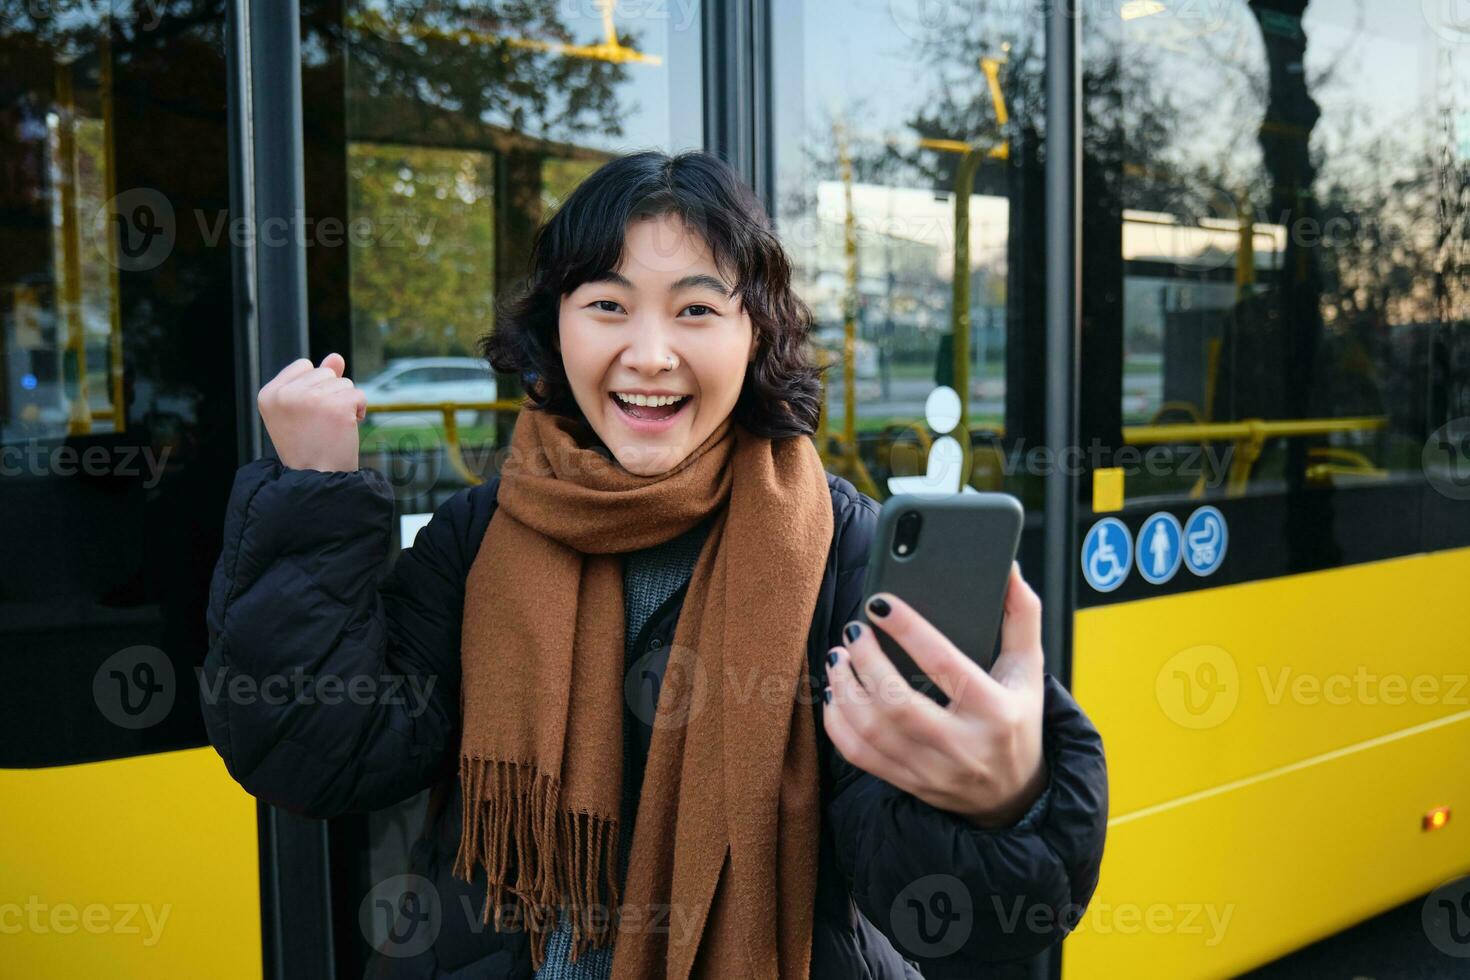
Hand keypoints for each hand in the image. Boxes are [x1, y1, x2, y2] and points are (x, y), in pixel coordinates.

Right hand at [257, 353, 366, 472]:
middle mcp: (286, 394)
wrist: (318, 479)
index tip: (307, 416)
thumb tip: (336, 357)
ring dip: (345, 404)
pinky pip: (359, 394)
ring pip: (344, 383)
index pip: (304, 366)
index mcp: (269, 394)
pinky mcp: (336, 406)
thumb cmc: (309, 447)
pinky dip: (359, 410)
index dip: (314, 388)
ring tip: (331, 428)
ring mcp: (311, 399)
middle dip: (331, 395)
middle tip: (320, 425)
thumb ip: (316, 380)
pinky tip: (346, 429)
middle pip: (326, 372)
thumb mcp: (302, 410)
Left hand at [822, 561, 1047, 828]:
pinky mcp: (908, 782)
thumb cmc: (1017, 719)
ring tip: (839, 656)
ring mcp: (932, 769)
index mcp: (994, 710)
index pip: (944, 665)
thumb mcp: (1029, 670)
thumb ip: (1022, 616)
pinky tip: (835, 693)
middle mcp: (962, 745)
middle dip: (866, 662)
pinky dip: (837, 722)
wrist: (1014, 793)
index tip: (879, 603)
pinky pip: (859, 755)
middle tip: (852, 630)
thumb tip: (1009, 570)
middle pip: (898, 704)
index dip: (907, 630)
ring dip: (845, 688)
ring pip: (872, 731)